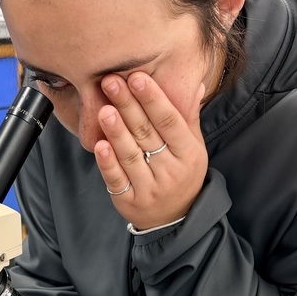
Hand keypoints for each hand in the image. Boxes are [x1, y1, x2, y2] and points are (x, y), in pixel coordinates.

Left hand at [94, 72, 207, 229]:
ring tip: (104, 109)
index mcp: (188, 152)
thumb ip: (189, 116)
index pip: (169, 121)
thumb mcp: (193, 147)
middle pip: (146, 134)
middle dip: (128, 105)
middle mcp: (171, 171)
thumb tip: (197, 83)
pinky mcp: (130, 202)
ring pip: (131, 156)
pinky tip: (99, 145)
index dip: (153, 98)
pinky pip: (117, 180)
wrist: (176, 218)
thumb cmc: (182, 173)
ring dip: (116, 131)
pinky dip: (107, 163)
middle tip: (111, 81)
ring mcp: (150, 188)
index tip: (136, 77)